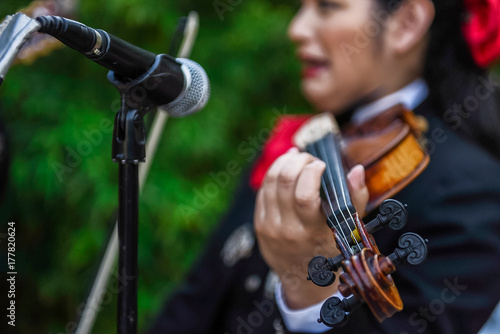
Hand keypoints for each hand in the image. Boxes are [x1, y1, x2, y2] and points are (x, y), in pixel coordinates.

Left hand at [254, 148, 367, 308]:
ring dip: (284, 162)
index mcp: (311, 231)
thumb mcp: (347, 229)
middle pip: (283, 181)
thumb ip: (355, 198)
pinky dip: (273, 173)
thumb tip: (357, 170)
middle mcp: (287, 229)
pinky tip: (285, 166)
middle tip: (310, 159)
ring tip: (298, 158)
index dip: (311, 172)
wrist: (300, 277)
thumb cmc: (328, 249)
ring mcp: (269, 226)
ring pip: (270, 182)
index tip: (322, 164)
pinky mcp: (258, 223)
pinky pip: (262, 191)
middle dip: (298, 161)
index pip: (304, 195)